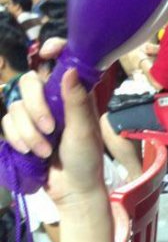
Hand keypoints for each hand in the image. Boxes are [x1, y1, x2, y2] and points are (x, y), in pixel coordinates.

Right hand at [2, 48, 105, 207]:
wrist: (72, 191)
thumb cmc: (86, 160)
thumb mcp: (84, 131)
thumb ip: (76, 102)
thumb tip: (69, 70)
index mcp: (74, 95)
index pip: (62, 62)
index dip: (53, 50)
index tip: (45, 53)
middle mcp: (54, 100)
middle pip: (30, 83)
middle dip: (35, 108)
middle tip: (50, 129)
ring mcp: (37, 115)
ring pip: (16, 106)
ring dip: (28, 132)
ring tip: (44, 151)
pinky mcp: (23, 130)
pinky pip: (8, 123)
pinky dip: (17, 138)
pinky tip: (31, 152)